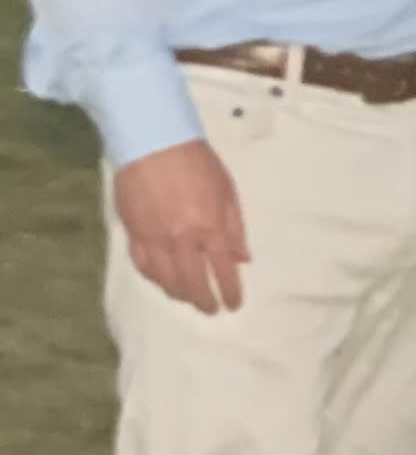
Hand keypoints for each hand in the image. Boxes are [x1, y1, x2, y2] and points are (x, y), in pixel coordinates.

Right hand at [115, 140, 248, 312]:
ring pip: (165, 280)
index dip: (230, 292)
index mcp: (210, 228)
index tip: (234, 304)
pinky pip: (143, 266)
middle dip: (204, 301)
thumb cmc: (198, 164)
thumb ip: (235, 228)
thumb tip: (242, 259)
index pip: (223, 272)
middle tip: (211, 309)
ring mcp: (154, 239)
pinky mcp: (133, 233)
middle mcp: (181, 240)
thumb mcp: (228, 192)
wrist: (154, 145)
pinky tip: (162, 281)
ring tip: (188, 298)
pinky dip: (154, 278)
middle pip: (192, 283)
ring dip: (179, 293)